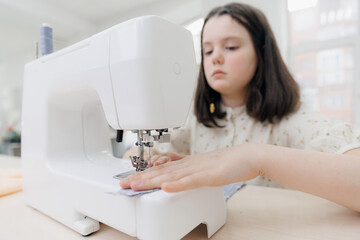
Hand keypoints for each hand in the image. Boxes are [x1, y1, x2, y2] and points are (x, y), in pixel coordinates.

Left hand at [120, 143, 260, 191]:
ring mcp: (199, 170)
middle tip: (124, 184)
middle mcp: (190, 165)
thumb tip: (172, 160)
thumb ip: (187, 163)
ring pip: (172, 176)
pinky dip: (178, 184)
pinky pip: (192, 181)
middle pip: (162, 173)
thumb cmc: (229, 161)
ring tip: (136, 185)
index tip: (130, 179)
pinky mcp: (210, 175)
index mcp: (188, 164)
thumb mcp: (204, 162)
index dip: (145, 175)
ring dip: (153, 181)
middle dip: (142, 179)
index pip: (162, 170)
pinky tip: (165, 187)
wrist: (249, 156)